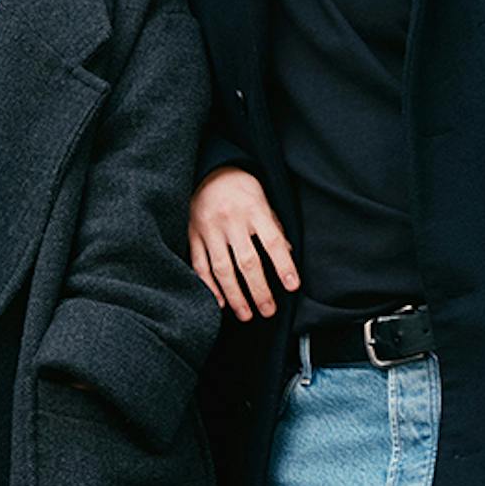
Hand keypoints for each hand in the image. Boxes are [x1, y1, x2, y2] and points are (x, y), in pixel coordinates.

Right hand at [189, 166, 299, 321]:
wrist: (208, 171)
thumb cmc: (241, 188)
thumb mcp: (263, 199)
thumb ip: (273, 226)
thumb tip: (287, 253)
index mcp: (254, 209)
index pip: (273, 241)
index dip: (283, 265)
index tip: (292, 286)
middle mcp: (231, 220)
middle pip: (247, 262)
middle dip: (259, 290)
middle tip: (269, 311)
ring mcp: (209, 229)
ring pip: (222, 269)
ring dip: (235, 296)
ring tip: (246, 314)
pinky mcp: (192, 234)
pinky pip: (200, 265)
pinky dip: (209, 286)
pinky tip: (220, 303)